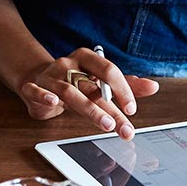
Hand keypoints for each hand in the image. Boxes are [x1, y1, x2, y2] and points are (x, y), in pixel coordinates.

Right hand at [18, 48, 160, 138]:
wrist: (37, 79)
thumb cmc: (74, 81)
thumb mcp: (99, 81)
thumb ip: (125, 85)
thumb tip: (153, 87)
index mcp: (87, 59)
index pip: (108, 70)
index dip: (122, 89)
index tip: (132, 109)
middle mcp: (69, 65)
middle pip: (91, 86)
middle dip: (110, 108)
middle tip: (124, 127)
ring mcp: (50, 76)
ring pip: (70, 91)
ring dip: (89, 108)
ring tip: (105, 124)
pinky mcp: (33, 87)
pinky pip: (36, 91)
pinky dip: (44, 96)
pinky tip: (53, 102)